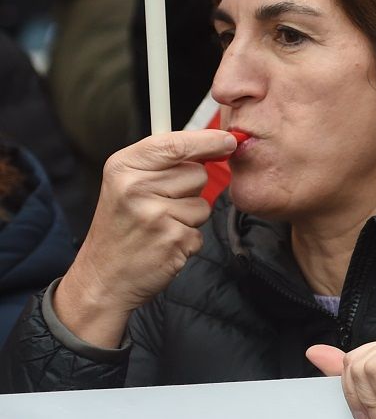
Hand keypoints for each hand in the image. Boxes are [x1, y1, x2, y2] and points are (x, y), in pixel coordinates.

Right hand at [54, 129, 237, 347]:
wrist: (103, 277)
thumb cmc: (121, 227)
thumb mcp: (126, 184)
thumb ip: (162, 162)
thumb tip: (214, 142)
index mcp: (123, 167)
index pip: (176, 144)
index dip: (209, 140)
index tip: (229, 140)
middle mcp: (136, 188)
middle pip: (197, 173)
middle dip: (190, 189)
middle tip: (160, 206)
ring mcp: (154, 215)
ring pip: (203, 204)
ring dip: (189, 217)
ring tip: (158, 227)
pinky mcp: (172, 240)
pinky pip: (200, 231)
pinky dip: (188, 239)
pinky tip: (162, 244)